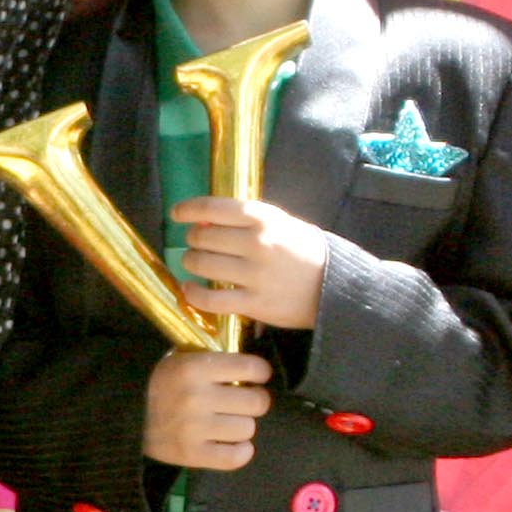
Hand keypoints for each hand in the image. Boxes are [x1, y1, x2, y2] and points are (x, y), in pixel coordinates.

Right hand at [144, 349, 272, 470]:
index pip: (252, 368)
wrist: (122, 416)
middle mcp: (196, 397)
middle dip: (255, 401)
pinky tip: (231, 444)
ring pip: (248, 429)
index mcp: (194, 367)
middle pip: (257, 402)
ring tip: (229, 423)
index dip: (260, 373)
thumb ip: (214, 359)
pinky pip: (235, 457)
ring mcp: (194, 429)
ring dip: (243, 426)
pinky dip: (240, 451)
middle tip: (244, 402)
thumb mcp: (181, 358)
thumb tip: (254, 366)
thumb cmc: (160, 383)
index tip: (256, 377)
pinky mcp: (191, 455)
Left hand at [172, 197, 328, 331]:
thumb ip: (246, 220)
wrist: (335, 285)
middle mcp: (257, 243)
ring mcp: (254, 275)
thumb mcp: (281, 223)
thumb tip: (205, 221)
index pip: (214, 208)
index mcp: (263, 218)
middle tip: (196, 244)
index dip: (189, 209)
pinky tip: (190, 290)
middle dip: (193, 240)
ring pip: (202, 265)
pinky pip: (210, 299)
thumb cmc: (302, 250)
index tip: (176, 213)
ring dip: (190, 263)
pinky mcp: (254, 303)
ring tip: (193, 264)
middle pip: (203, 237)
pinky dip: (193, 294)